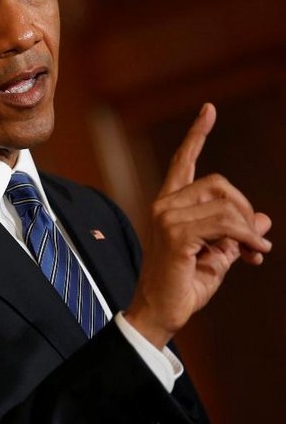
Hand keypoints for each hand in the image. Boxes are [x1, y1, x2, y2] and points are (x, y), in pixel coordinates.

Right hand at [124, 103, 272, 348]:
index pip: (182, 161)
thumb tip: (262, 221)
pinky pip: (224, 224)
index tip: (209, 110)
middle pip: (218, 182)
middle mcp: (163, 205)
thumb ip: (235, 234)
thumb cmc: (184, 286)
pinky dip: (247, 240)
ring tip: (254, 254)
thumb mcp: (219, 256)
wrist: (162, 313)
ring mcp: (166, 217)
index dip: (197, 135)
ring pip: (225, 205)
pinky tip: (255, 255)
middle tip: (254, 242)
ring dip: (248, 231)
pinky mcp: (176, 234)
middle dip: (244, 208)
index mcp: (169, 205)